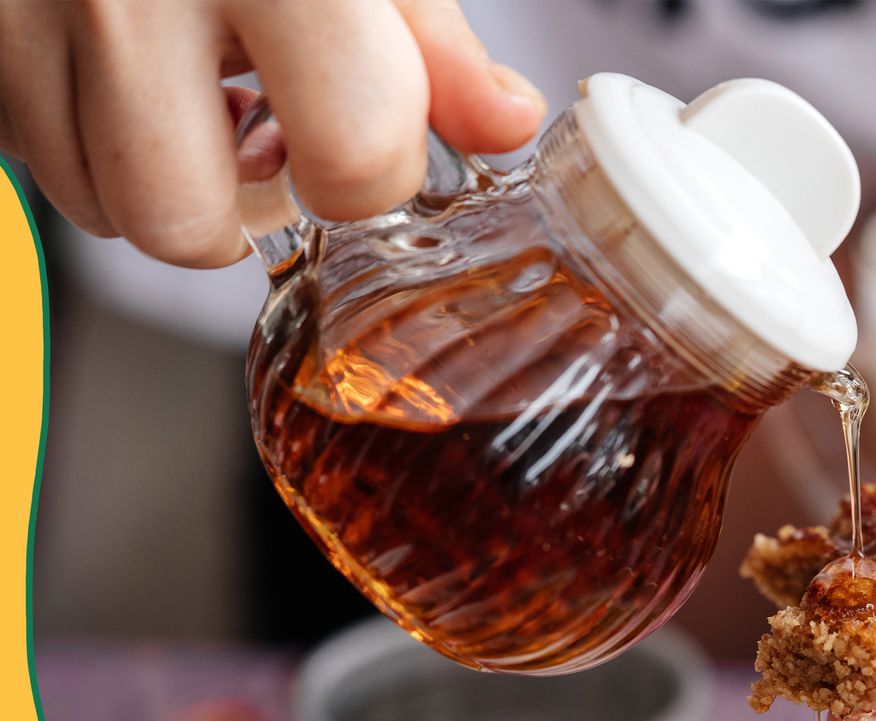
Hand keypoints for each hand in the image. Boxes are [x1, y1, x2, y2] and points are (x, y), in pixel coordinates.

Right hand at [0, 0, 544, 266]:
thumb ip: (436, 45)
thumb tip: (507, 122)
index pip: (349, 156)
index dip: (373, 179)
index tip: (372, 149)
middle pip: (182, 221)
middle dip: (244, 218)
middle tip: (274, 155)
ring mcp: (35, 9)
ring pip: (100, 205)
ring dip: (163, 187)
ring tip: (199, 104)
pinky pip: (38, 155)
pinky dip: (93, 144)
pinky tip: (130, 76)